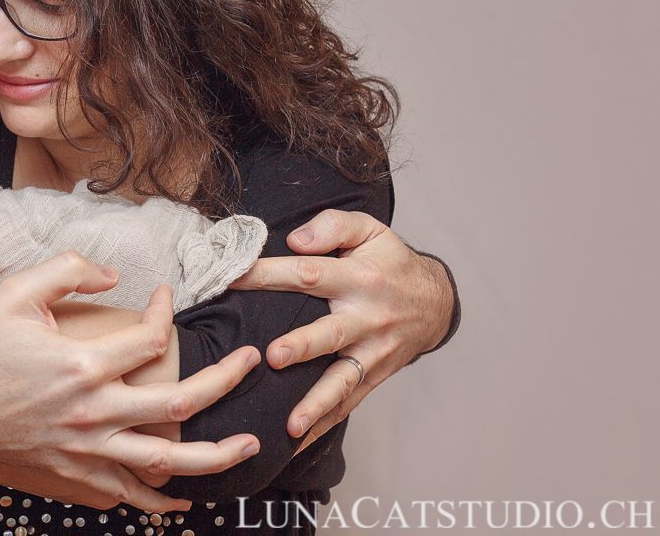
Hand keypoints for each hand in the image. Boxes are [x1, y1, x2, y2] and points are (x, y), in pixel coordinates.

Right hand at [0, 252, 262, 512]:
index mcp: (83, 364)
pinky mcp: (75, 473)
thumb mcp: (16, 292)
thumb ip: (67, 269)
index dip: (166, 312)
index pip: (150, 338)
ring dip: (215, 455)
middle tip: (253, 362)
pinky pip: (128, 493)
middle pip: (179, 402)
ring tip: (250, 445)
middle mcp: (94, 410)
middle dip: (226, 380)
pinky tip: (186, 501)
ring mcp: (87, 448)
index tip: (167, 296)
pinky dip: (160, 501)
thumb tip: (114, 274)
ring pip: (166, 459)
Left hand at [231, 209, 452, 449]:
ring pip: (341, 381)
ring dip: (315, 403)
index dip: (269, 274)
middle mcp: (366, 318)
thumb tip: (294, 241)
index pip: (308, 273)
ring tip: (291, 423)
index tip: (233, 278)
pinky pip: (347, 404)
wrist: (436, 303)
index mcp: (358, 278)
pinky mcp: (373, 377)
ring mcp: (371, 353)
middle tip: (274, 356)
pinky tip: (295, 443)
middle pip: (330, 334)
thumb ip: (332, 226)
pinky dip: (323, 424)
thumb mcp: (369, 230)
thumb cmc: (389, 262)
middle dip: (303, 347)